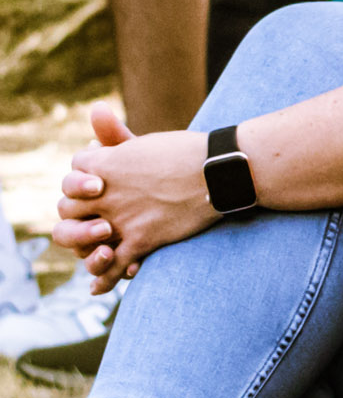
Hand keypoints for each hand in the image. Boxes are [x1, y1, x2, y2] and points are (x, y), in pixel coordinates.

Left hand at [52, 105, 209, 291]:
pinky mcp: (142, 240)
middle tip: (95, 215)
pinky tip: (96, 287)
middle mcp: (105, 192)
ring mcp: (121, 218)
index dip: (83, 180)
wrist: (222, 171)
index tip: (98, 184)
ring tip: (95, 245)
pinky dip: (103, 279)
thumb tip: (95, 110)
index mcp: (103, 164)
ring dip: (82, 244)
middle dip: (76, 213)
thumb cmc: (188, 151)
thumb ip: (114, 134)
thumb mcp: (145, 140)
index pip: (73, 174)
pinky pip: (112, 266)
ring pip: (80, 240)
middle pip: (67, 208)